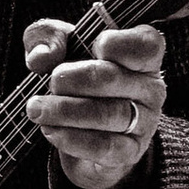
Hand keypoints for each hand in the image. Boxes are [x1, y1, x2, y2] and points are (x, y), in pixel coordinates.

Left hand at [23, 18, 165, 188]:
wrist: (79, 129)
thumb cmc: (76, 75)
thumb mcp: (59, 46)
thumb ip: (47, 37)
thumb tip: (41, 57)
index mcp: (143, 55)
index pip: (146, 45)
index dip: (117, 43)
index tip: (92, 46)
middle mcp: (151, 87)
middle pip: (112, 78)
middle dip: (71, 79)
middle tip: (51, 83)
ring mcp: (145, 122)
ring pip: (108, 114)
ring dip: (65, 111)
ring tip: (37, 109)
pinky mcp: (131, 151)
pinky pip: (105, 147)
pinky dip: (73, 139)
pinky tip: (51, 131)